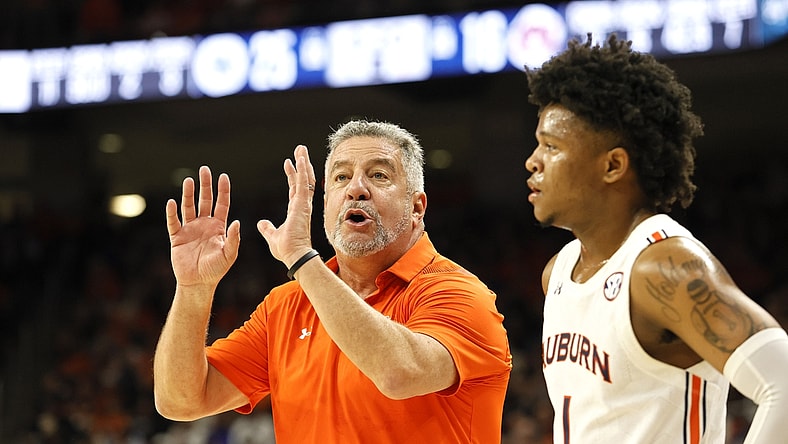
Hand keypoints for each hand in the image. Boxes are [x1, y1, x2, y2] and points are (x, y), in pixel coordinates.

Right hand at [165, 166, 239, 288]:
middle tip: (205, 169)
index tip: (223, 176)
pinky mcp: (177, 237)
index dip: (223, 190)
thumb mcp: (229, 254)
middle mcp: (204, 224)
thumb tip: (237, 222)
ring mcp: (190, 229)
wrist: (198, 283)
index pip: (221, 204)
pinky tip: (171, 202)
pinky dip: (172, 213)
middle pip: (205, 200)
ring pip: (188, 207)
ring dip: (188, 194)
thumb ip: (233, 239)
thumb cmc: (216, 270)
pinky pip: (173, 222)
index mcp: (218, 227)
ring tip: (189, 180)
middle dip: (205, 185)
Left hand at [257, 145, 316, 266]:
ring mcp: (303, 204)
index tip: (289, 163)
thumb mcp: (272, 236)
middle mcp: (302, 206)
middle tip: (300, 151)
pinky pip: (303, 184)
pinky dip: (303, 171)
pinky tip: (301, 159)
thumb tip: (261, 223)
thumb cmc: (287, 250)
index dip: (293, 176)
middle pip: (303, 181)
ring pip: (305, 179)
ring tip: (301, 150)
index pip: (295, 189)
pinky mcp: (302, 205)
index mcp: (296, 212)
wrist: (294, 256)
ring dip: (303, 163)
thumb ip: (267, 228)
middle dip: (301, 165)